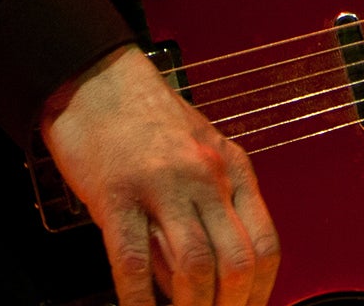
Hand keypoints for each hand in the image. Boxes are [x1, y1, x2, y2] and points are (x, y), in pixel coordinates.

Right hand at [40, 44, 281, 305]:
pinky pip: (133, 260)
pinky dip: (140, 299)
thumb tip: (207, 274)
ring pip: (195, 265)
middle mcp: (205, 176)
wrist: (98, 81)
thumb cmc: (147, 117)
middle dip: (232, 305)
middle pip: (237, 260)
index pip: (265, 242)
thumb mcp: (199, 152)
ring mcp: (162, 185)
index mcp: (232, 167)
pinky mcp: (117, 195)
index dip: (262, 289)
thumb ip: (209, 208)